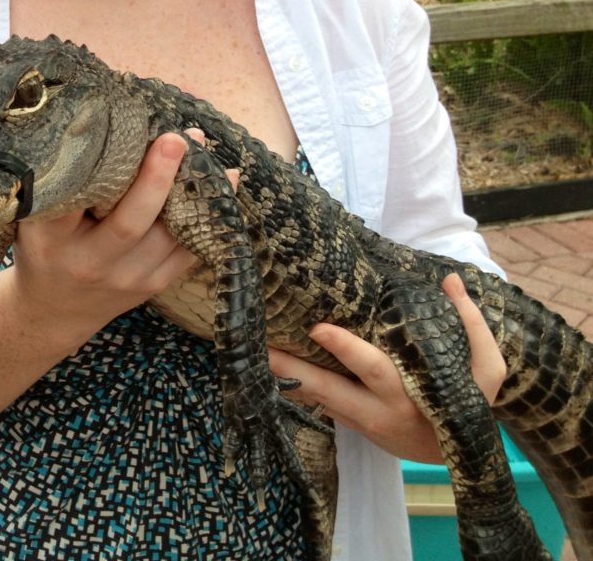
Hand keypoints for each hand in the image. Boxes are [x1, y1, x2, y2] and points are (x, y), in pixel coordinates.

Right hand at [8, 131, 199, 345]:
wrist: (53, 310)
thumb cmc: (44, 246)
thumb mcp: (35, 217)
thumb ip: (59, 182)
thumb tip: (92, 119)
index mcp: (51, 240)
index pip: (73, 200)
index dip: (95, 167)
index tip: (112, 130)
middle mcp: (89, 263)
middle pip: (129, 223)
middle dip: (156, 179)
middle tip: (174, 138)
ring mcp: (125, 279)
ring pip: (168, 236)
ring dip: (192, 190)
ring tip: (202, 147)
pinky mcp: (153, 284)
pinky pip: (189, 250)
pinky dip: (212, 214)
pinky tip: (227, 179)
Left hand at [268, 273, 506, 463]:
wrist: (464, 459)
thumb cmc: (471, 402)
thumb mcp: (486, 370)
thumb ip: (471, 324)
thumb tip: (451, 281)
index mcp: (412, 394)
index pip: (373, 369)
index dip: (346, 349)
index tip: (317, 327)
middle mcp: (380, 412)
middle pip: (330, 391)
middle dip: (295, 371)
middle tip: (263, 348)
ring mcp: (362, 423)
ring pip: (317, 401)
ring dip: (285, 380)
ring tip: (254, 356)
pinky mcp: (352, 427)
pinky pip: (319, 407)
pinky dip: (295, 389)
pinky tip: (269, 370)